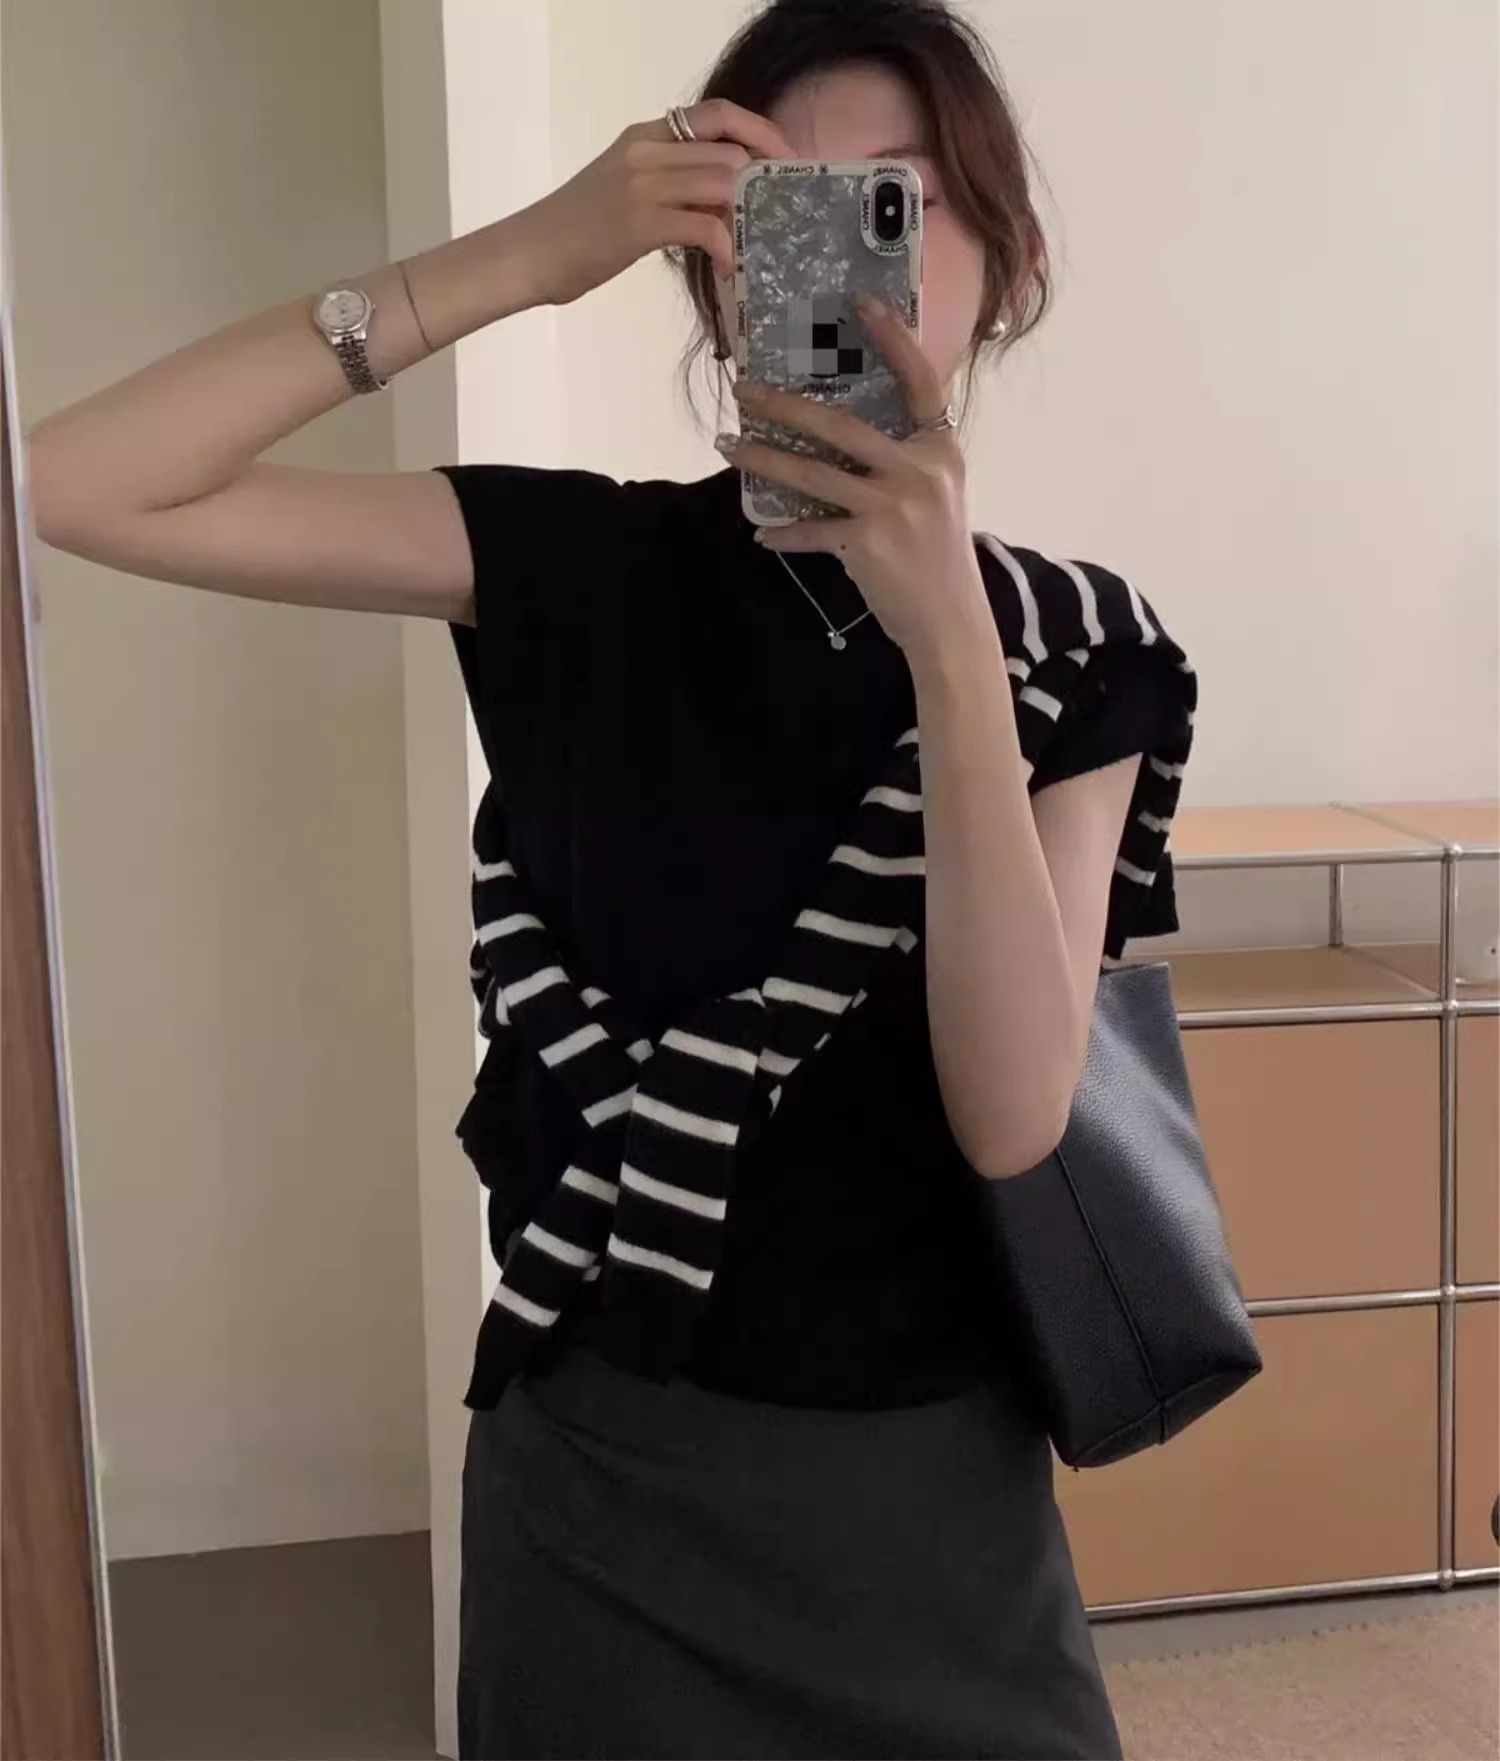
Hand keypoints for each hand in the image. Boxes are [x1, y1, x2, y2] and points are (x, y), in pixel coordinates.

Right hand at [523, 101, 791, 306]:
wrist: (527, 253)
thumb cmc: (574, 232)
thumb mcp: (623, 189)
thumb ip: (671, 184)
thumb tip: (722, 200)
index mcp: (644, 136)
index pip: (717, 114)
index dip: (759, 131)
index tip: (783, 158)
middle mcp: (646, 151)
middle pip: (728, 152)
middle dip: (760, 185)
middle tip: (772, 219)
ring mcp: (642, 185)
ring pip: (723, 183)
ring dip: (745, 218)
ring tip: (747, 246)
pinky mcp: (640, 224)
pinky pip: (705, 227)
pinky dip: (725, 248)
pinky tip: (725, 268)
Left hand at [718, 298, 991, 664]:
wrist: (949, 618)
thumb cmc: (937, 556)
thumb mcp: (936, 495)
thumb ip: (904, 460)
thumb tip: (846, 439)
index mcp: (939, 450)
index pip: (920, 381)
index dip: (894, 339)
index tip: (863, 304)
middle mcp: (918, 470)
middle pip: (841, 426)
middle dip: (784, 406)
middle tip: (744, 390)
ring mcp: (892, 506)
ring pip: (813, 473)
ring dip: (764, 458)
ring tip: (729, 446)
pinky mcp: (867, 543)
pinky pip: (811, 529)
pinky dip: (785, 533)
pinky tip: (763, 533)